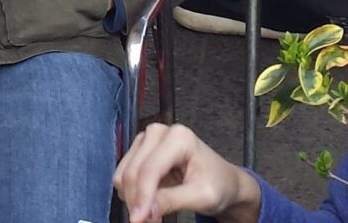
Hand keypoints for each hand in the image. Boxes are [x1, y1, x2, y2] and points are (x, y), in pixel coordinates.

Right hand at [114, 122, 258, 222]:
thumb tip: (144, 213)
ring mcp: (146, 140)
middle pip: (132, 171)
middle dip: (137, 200)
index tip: (139, 221)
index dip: (142, 197)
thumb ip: (172, 201)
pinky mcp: (139, 150)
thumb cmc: (218, 185)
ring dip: (133, 198)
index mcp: (179, 138)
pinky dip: (133, 193)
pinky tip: (150, 201)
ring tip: (153, 213)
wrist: (224, 181)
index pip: (149, 169)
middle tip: (149, 222)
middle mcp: (158, 133)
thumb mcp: (202, 196)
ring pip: (123, 174)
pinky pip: (124, 176)